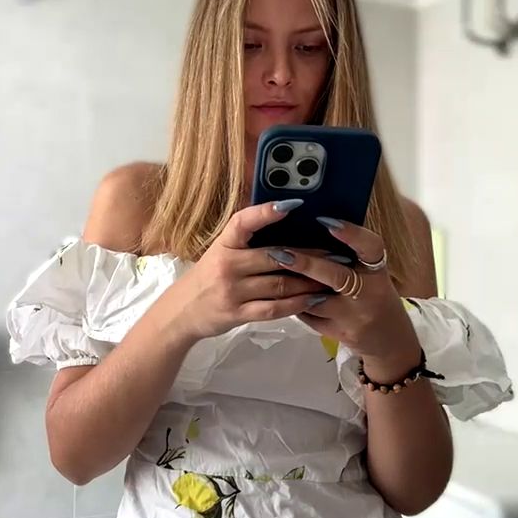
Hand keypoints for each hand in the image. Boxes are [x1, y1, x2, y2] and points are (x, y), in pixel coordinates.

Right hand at [167, 200, 327, 342]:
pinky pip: (274, 308)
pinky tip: (314, 299)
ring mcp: (232, 290)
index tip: (293, 204)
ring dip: (309, 281)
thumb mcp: (220, 253)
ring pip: (280, 284)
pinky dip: (297, 304)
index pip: (243, 222)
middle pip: (274, 256)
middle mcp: (227, 265)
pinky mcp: (238, 313)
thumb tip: (285, 226)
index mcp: (223, 245)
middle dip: (309, 256)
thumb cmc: (207, 278)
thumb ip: (247, 243)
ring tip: (332, 278)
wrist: (182, 312)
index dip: (266, 211)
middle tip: (336, 253)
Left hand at [269, 217, 420, 374]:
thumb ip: (349, 255)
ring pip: (315, 300)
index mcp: (377, 271)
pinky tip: (281, 296)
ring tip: (269, 274)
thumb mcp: (370, 273)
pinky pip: (309, 316)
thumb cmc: (373, 295)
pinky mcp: (339, 333)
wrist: (389, 340)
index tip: (325, 220)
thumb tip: (312, 228)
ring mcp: (354, 316)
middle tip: (280, 252)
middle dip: (306, 264)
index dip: (350, 233)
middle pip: (336, 276)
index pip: (371, 247)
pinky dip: (294, 304)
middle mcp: (369, 293)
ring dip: (292, 287)